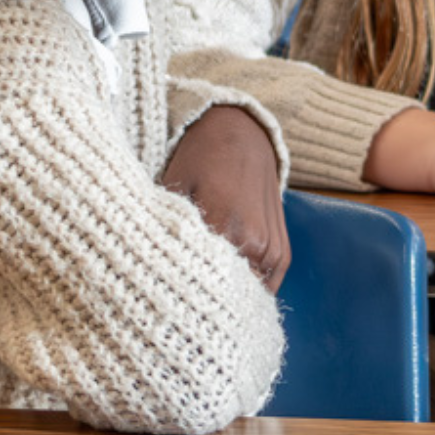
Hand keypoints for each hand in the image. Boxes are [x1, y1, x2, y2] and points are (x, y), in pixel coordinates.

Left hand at [161, 106, 288, 290]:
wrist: (241, 133)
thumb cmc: (200, 158)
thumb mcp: (175, 187)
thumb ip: (167, 228)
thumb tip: (151, 263)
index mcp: (225, 227)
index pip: (200, 281)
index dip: (181, 291)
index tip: (166, 296)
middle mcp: (255, 243)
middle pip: (227, 293)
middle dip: (205, 296)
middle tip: (182, 301)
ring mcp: (273, 250)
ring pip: (249, 293)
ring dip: (230, 296)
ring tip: (205, 297)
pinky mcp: (283, 251)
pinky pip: (268, 284)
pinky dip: (250, 290)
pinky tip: (229, 288)